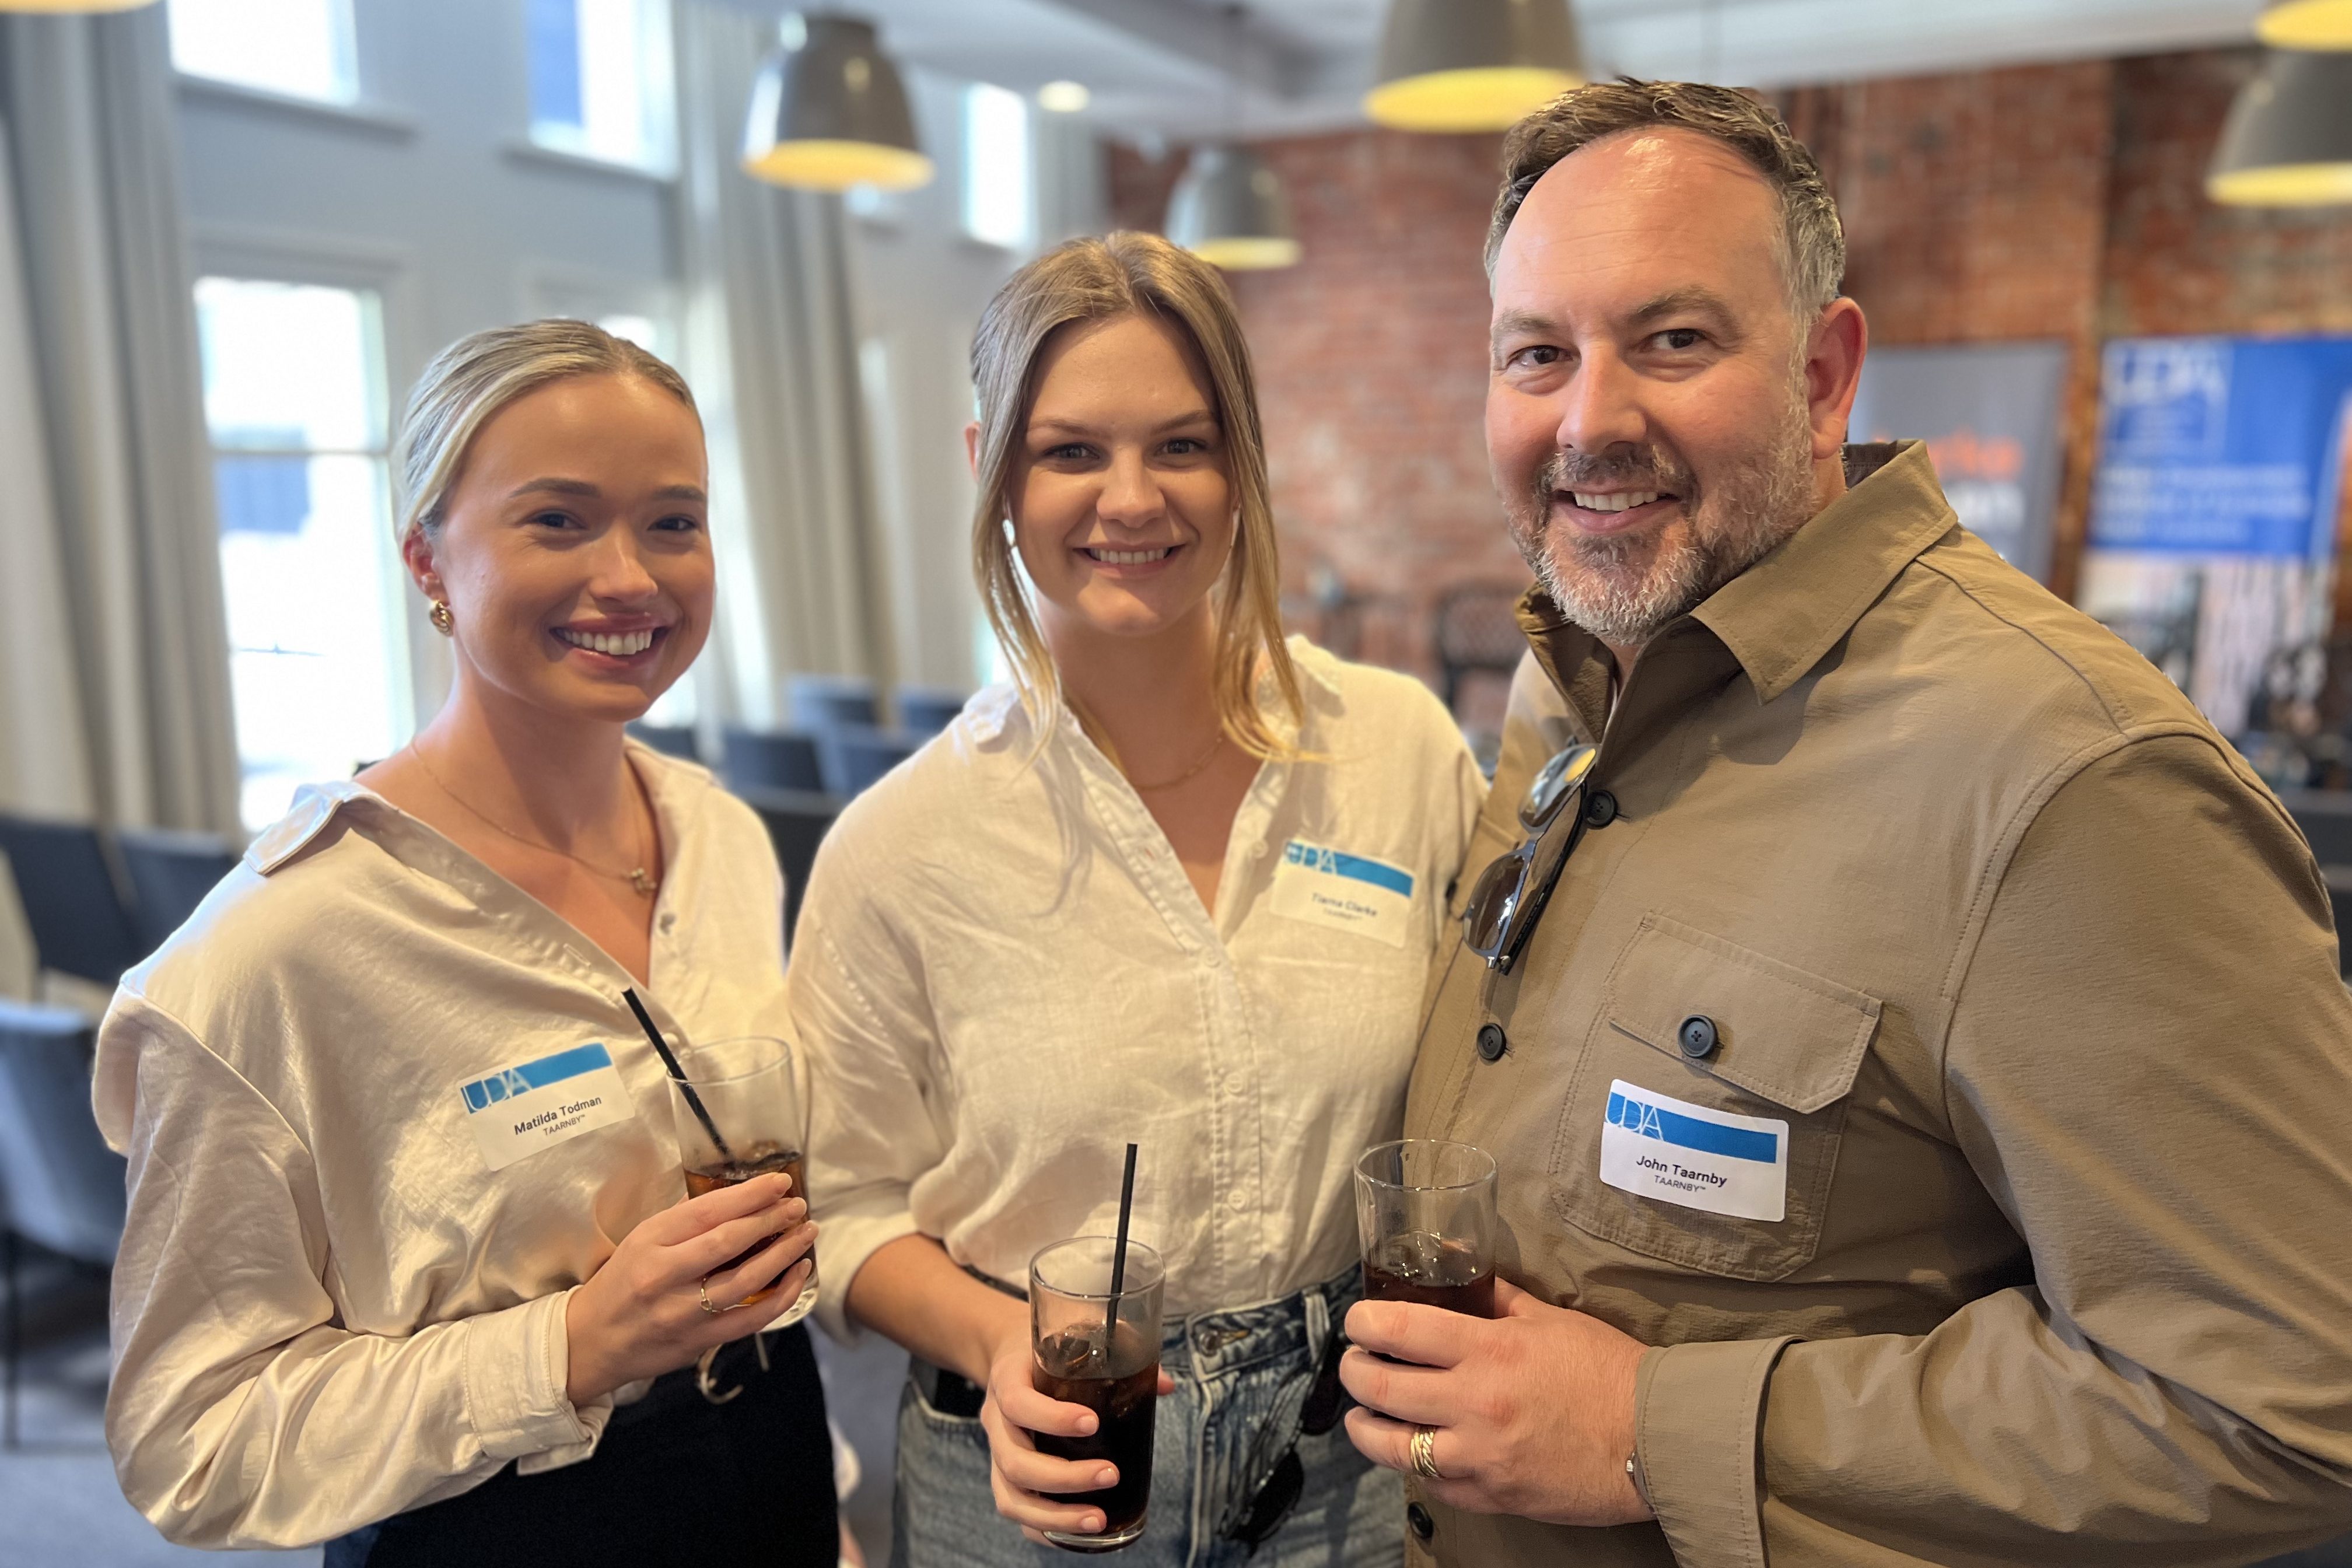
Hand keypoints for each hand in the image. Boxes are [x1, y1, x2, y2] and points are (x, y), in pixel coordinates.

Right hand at [563, 1171, 816, 1403]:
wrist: (590, 1342)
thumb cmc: (621, 1283)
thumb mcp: (641, 1241)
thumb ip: (686, 1222)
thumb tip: (740, 1198)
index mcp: (649, 1243)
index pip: (708, 1210)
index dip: (750, 1194)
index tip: (780, 1183)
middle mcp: (665, 1276)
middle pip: (730, 1241)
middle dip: (772, 1219)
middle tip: (799, 1206)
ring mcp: (683, 1313)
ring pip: (747, 1280)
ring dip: (784, 1254)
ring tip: (806, 1234)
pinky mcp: (698, 1341)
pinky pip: (751, 1319)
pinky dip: (782, 1295)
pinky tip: (798, 1275)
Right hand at [977, 1332, 1176, 1544]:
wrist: (1011, 1355)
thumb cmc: (1050, 1347)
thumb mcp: (1074, 1334)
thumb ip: (1117, 1350)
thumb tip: (1165, 1385)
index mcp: (1008, 1380)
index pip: (1018, 1402)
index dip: (1052, 1418)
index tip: (1093, 1423)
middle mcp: (996, 1421)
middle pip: (1015, 1462)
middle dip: (1065, 1477)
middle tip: (1111, 1475)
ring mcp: (997, 1454)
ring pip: (1011, 1497)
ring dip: (1055, 1516)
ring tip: (1099, 1521)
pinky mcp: (1004, 1477)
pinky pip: (1017, 1512)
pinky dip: (1045, 1530)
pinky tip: (1081, 1534)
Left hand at [1340, 1278, 1652, 1526]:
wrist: (1655, 1439)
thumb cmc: (1607, 1372)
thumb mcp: (1549, 1319)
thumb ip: (1496, 1295)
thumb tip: (1457, 1262)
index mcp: (1490, 1350)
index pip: (1400, 1328)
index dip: (1363, 1321)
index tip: (1356, 1321)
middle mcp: (1476, 1404)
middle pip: (1380, 1386)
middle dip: (1353, 1371)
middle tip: (1353, 1363)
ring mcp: (1480, 1456)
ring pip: (1391, 1446)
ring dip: (1365, 1426)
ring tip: (1362, 1414)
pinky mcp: (1491, 1495)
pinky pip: (1430, 1483)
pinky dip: (1413, 1465)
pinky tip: (1411, 1448)